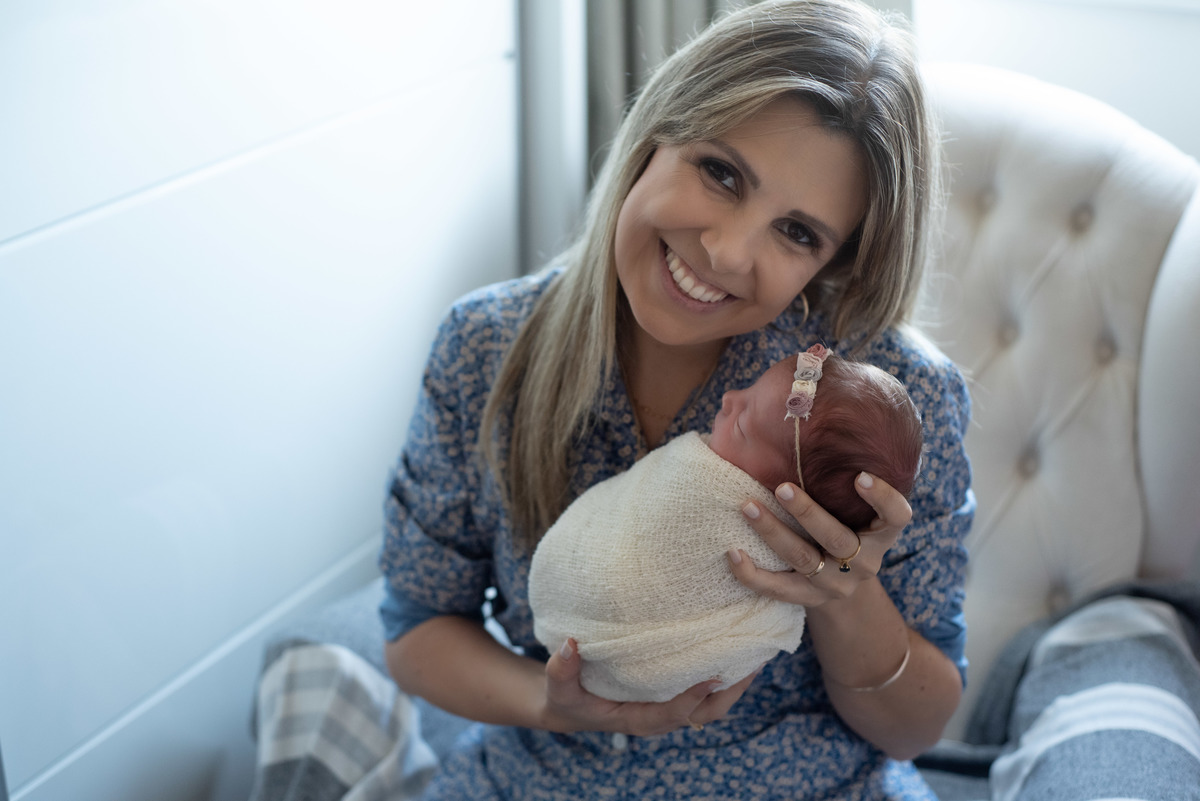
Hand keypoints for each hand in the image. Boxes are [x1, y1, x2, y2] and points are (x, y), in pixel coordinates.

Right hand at [540, 638, 758, 735]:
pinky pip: (706, 692)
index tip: (713, 677)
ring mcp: (669, 708)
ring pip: (713, 704)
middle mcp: (660, 717)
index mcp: (638, 720)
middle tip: (753, 661)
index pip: (673, 713)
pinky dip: (724, 676)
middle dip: (732, 691)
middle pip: (707, 713)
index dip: (694, 698)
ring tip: (756, 652)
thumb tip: (570, 644)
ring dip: (735, 683)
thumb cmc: (567, 698)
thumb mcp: (558, 688)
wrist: (570, 707)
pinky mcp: (672, 696)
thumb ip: (561, 670)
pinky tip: (734, 649)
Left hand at [728, 472, 911, 607]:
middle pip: (836, 537)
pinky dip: (752, 573)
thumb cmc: (848, 527)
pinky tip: (733, 553)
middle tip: (782, 487)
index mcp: (882, 535)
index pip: (896, 517)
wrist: (844, 586)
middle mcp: (864, 562)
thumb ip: (846, 475)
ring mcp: (835, 584)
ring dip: (773, 532)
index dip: (883, 499)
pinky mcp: (807, 600)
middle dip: (807, 512)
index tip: (861, 476)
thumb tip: (811, 407)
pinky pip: (777, 589)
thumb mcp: (858, 508)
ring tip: (747, 507)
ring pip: (803, 559)